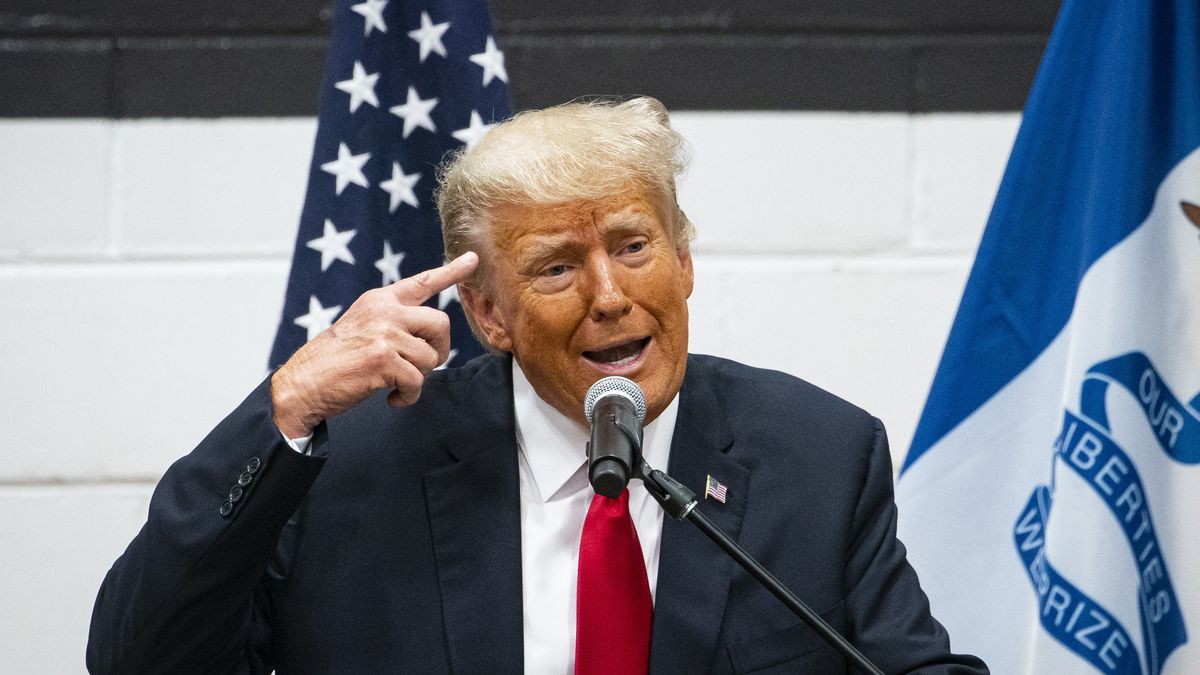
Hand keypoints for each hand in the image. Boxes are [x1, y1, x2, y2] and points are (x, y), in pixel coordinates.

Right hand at [271, 252, 479, 437]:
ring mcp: (384, 333)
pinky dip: (408, 397)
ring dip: (418, 378)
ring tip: (395, 384)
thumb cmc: (333, 362)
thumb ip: (393, 324)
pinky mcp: (383, 359)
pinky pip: (417, 381)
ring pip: (430, 357)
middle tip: (422, 366)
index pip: (421, 282)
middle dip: (439, 349)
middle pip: (441, 323)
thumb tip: (428, 338)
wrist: (302, 384)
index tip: (473, 259)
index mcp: (379, 300)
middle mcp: (384, 311)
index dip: (451, 271)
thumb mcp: (362, 328)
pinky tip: (391, 398)